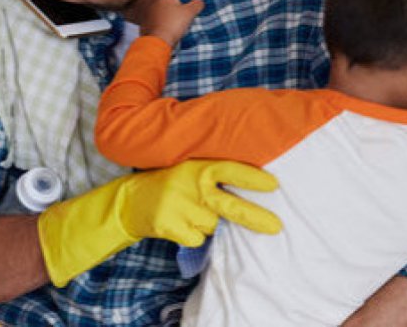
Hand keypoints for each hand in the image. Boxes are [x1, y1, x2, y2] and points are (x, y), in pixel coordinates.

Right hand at [37, 159, 280, 286]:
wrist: (130, 200)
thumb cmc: (170, 185)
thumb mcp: (189, 170)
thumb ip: (214, 177)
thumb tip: (255, 192)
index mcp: (198, 167)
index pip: (230, 170)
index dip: (252, 178)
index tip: (274, 185)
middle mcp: (190, 185)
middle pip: (230, 206)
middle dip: (255, 218)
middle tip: (277, 227)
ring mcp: (179, 206)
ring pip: (213, 226)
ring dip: (207, 225)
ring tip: (190, 213)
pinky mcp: (169, 225)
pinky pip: (197, 239)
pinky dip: (192, 237)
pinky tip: (179, 225)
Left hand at [140, 0, 203, 45]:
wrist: (158, 41)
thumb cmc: (174, 24)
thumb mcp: (190, 13)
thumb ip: (197, 4)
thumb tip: (199, 1)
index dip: (186, 4)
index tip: (189, 13)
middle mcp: (155, 2)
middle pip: (171, 5)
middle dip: (177, 12)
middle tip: (184, 22)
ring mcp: (149, 13)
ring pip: (164, 14)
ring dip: (169, 19)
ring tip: (175, 29)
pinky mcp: (146, 23)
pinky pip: (157, 23)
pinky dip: (162, 26)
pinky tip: (166, 32)